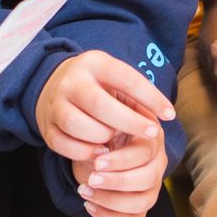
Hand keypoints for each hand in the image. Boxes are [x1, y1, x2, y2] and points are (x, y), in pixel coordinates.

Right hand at [35, 50, 173, 164]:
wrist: (50, 85)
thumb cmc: (95, 85)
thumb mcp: (113, 76)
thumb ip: (134, 92)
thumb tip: (165, 115)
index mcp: (94, 63)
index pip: (126, 78)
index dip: (151, 97)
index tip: (170, 115)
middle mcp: (71, 81)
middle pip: (101, 105)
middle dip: (130, 123)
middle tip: (151, 133)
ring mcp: (55, 104)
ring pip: (79, 126)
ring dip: (102, 137)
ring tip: (113, 139)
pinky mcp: (46, 127)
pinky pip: (64, 145)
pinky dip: (84, 152)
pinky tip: (98, 151)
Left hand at [73, 128, 166, 216]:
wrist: (95, 147)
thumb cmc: (101, 132)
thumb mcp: (102, 123)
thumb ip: (104, 128)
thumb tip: (100, 149)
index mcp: (151, 137)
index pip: (145, 153)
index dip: (121, 161)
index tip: (96, 162)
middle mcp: (157, 162)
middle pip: (148, 179)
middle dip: (116, 182)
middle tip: (90, 179)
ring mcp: (152, 186)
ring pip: (143, 202)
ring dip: (110, 201)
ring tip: (84, 191)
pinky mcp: (142, 203)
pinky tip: (90, 206)